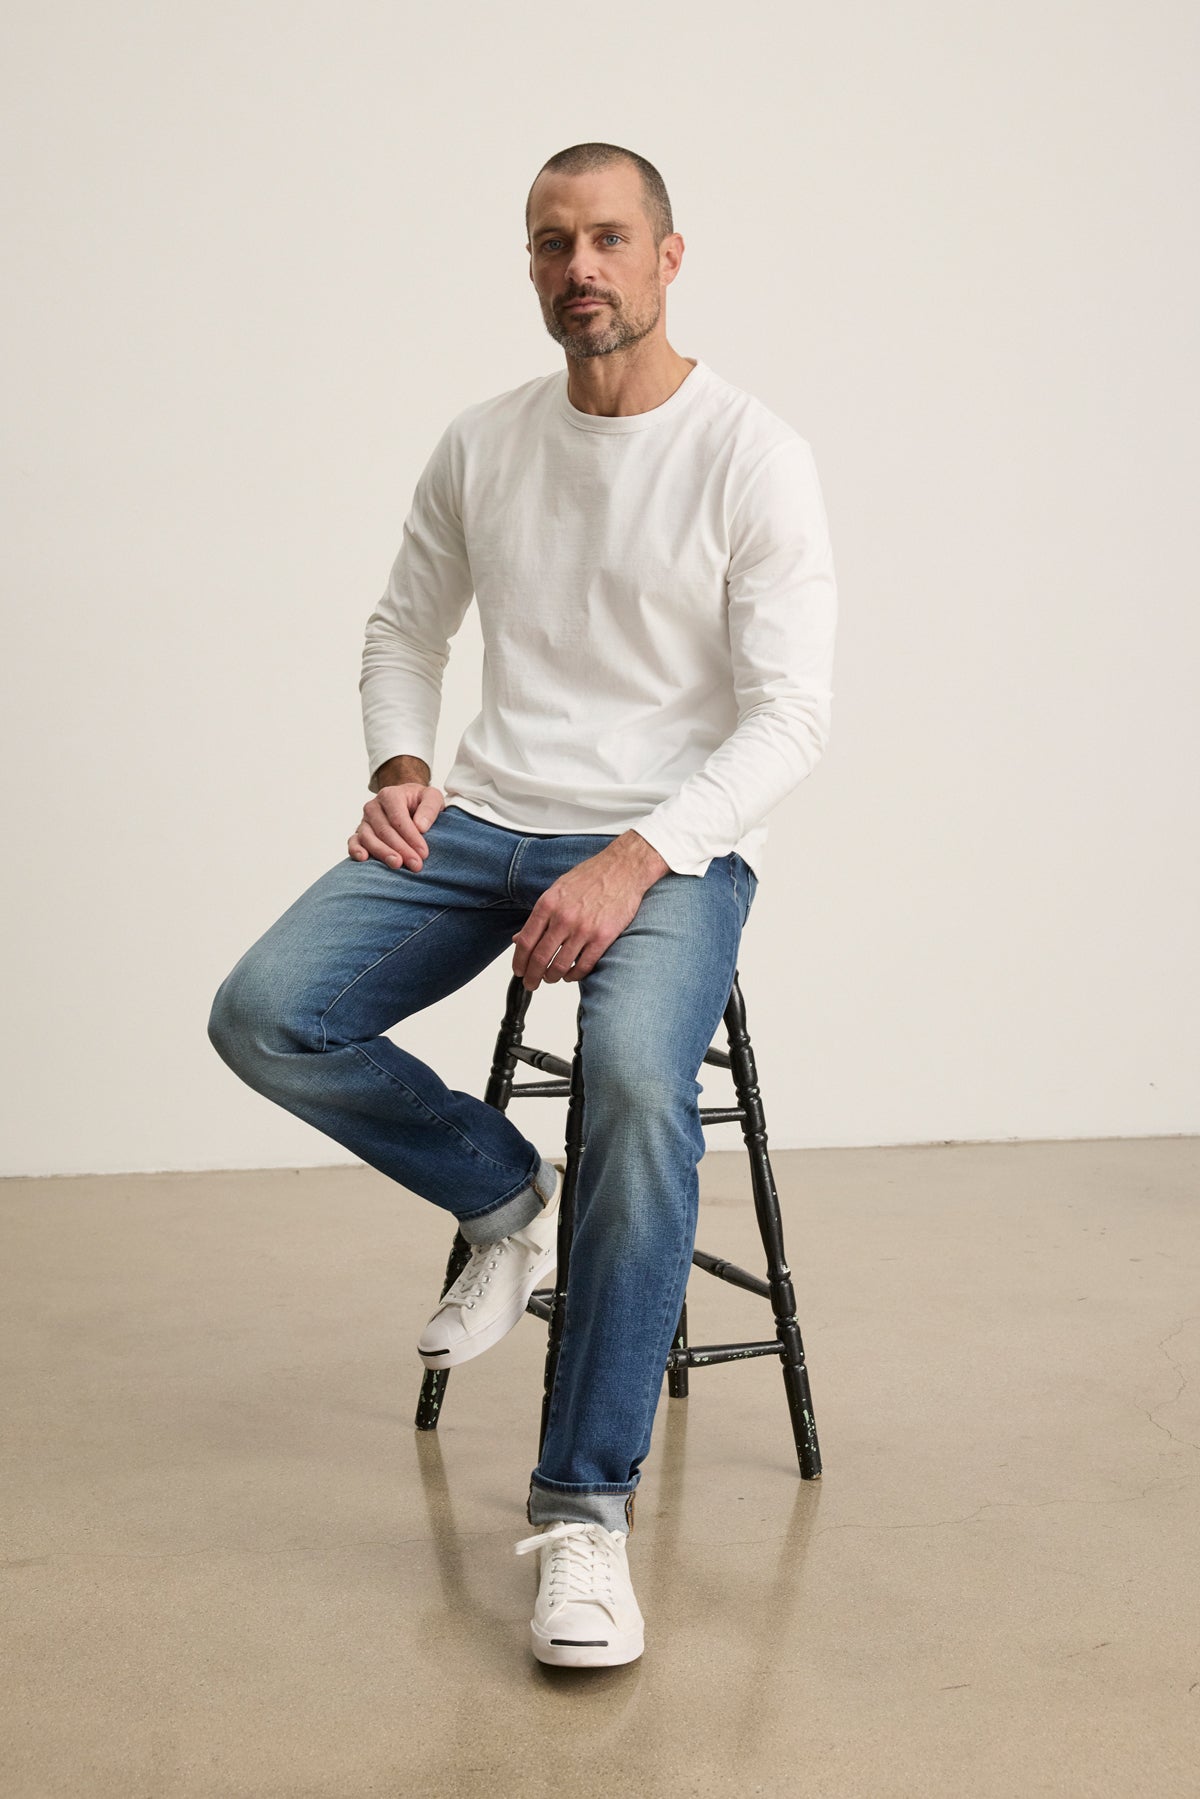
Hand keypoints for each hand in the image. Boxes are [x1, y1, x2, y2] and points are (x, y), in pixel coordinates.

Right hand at [348, 782, 444, 870]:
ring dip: (382, 853)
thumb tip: (420, 827)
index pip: (398, 818)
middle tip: (416, 865)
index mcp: (390, 795)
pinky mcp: (359, 833)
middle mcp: (373, 807)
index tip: (424, 852)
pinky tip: (364, 859)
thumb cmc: (420, 801)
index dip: (411, 836)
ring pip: (369, 838)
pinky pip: (353, 841)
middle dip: (401, 849)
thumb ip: (429, 808)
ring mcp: (364, 820)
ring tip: (397, 864)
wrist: (408, 801)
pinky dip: (355, 850)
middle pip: (384, 830)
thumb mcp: (432, 797)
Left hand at [511, 838, 666, 990]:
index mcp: (548, 904)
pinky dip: (575, 976)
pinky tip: (571, 975)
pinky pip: (584, 966)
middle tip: (531, 984)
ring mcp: (584, 929)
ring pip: (560, 966)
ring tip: (551, 978)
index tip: (519, 971)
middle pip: (540, 958)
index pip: (526, 942)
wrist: (623, 868)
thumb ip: (539, 916)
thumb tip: (519, 938)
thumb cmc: (591, 876)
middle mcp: (563, 918)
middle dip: (532, 976)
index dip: (519, 962)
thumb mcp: (557, 890)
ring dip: (552, 977)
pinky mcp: (603, 937)